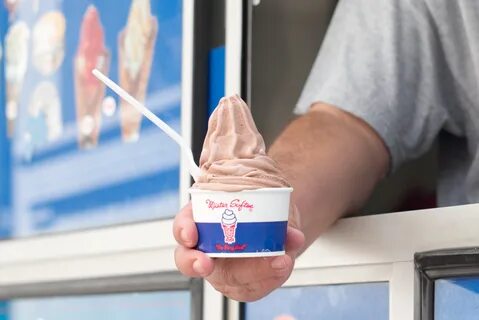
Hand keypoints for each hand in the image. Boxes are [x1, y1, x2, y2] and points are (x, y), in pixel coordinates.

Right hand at [173, 203, 304, 301]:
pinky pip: (251, 288)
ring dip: (254, 272)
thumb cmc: (258, 207)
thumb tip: (293, 235)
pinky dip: (270, 279)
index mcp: (201, 219)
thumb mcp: (264, 198)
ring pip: (228, 279)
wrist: (275, 223)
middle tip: (206, 262)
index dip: (183, 230)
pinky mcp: (240, 284)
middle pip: (192, 261)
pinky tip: (283, 267)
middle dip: (198, 263)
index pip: (182, 226)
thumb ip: (276, 210)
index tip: (190, 234)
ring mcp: (221, 269)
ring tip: (279, 261)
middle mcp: (206, 248)